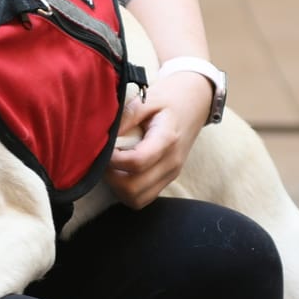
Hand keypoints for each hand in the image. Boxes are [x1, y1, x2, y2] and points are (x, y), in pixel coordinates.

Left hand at [104, 71, 212, 207]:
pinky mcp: (167, 180)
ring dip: (117, 187)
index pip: (137, 162)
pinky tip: (122, 173)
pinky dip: (127, 191)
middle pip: (133, 187)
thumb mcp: (146, 99)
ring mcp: (171, 174)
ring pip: (136, 199)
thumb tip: (104, 138)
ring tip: (112, 166)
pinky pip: (143, 198)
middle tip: (104, 159)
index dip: (113, 160)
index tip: (104, 149)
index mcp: (167, 138)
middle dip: (111, 177)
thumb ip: (126, 117)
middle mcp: (171, 162)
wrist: (194, 104)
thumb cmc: (167, 100)